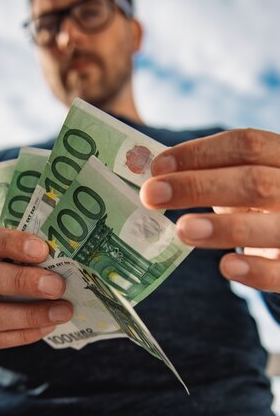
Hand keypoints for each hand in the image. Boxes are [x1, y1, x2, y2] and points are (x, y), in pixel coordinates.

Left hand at [140, 128, 279, 291]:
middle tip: (151, 194)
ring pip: (270, 226)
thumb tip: (150, 174)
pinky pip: (279, 270)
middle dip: (198, 186)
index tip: (156, 166)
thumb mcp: (240, 180)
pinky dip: (254, 270)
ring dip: (222, 227)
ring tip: (181, 229)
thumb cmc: (258, 204)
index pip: (246, 145)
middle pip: (254, 182)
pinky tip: (225, 267)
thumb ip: (206, 174)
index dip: (199, 153)